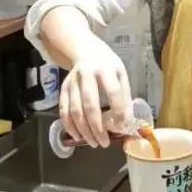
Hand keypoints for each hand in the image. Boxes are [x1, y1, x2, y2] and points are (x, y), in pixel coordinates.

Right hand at [59, 32, 131, 146]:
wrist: (84, 49)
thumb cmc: (107, 65)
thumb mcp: (121, 74)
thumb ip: (125, 96)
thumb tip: (128, 121)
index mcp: (106, 69)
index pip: (113, 91)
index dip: (118, 110)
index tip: (122, 126)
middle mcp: (87, 74)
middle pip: (90, 104)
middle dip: (97, 127)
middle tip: (104, 143)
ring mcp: (72, 82)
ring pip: (75, 110)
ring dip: (83, 130)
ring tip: (93, 143)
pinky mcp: (63, 88)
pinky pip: (63, 110)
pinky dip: (69, 126)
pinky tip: (77, 136)